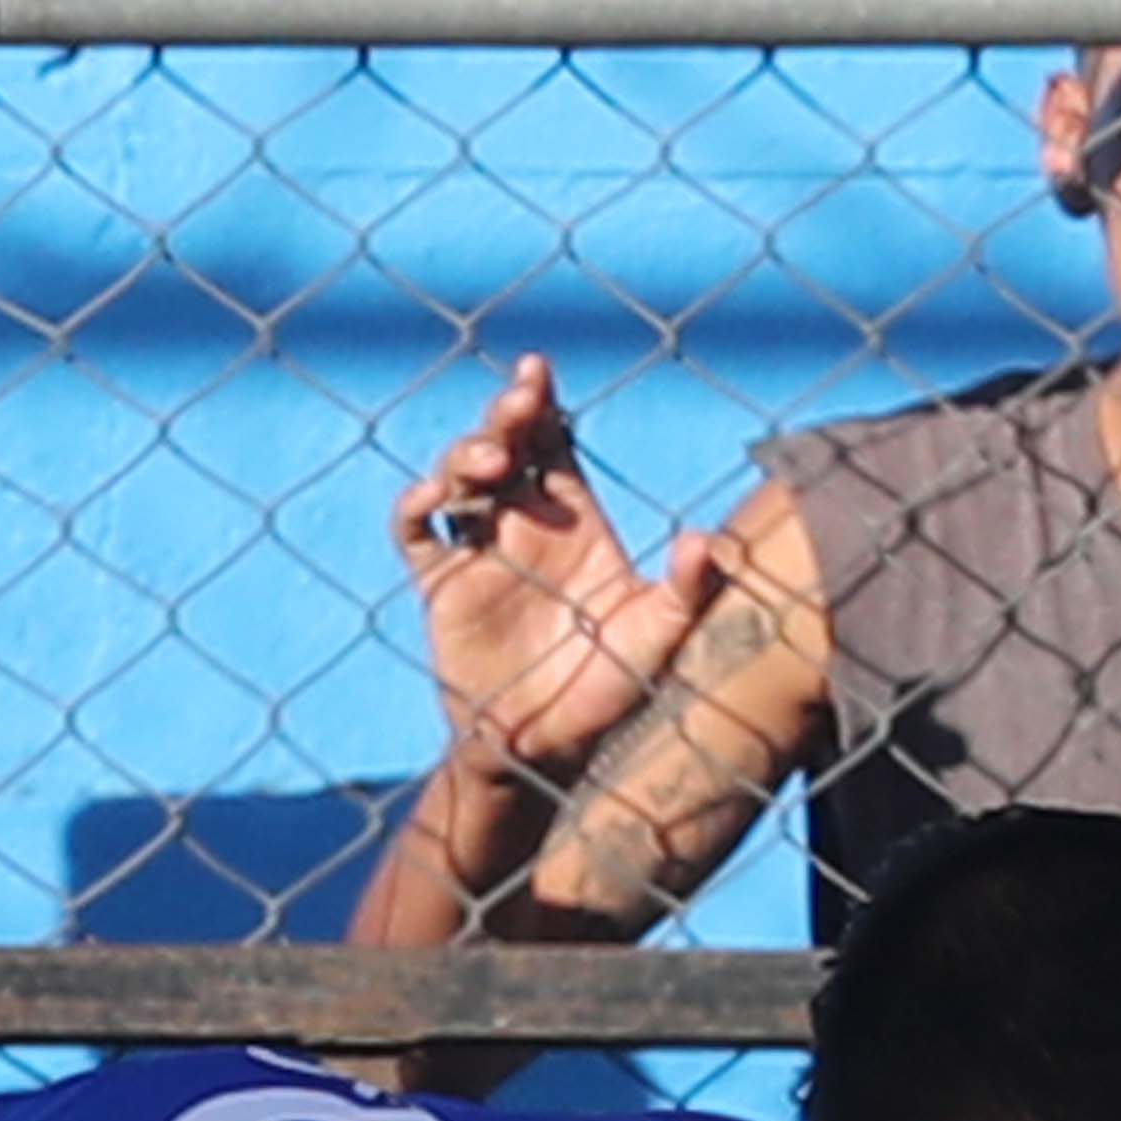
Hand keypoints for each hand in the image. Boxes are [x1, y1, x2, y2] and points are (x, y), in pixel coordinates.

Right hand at [393, 355, 727, 780]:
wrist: (545, 749)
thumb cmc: (608, 691)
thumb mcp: (658, 639)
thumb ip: (686, 591)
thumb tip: (705, 541)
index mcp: (574, 521)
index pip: (554, 444)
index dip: (542, 403)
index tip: (538, 372)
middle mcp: (523, 525)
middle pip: (504, 446)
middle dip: (505, 415)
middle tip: (518, 404)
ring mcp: (479, 552)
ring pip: (458, 478)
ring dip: (466, 456)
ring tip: (489, 464)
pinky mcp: (441, 586)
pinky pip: (415, 535)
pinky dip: (414, 509)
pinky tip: (433, 502)